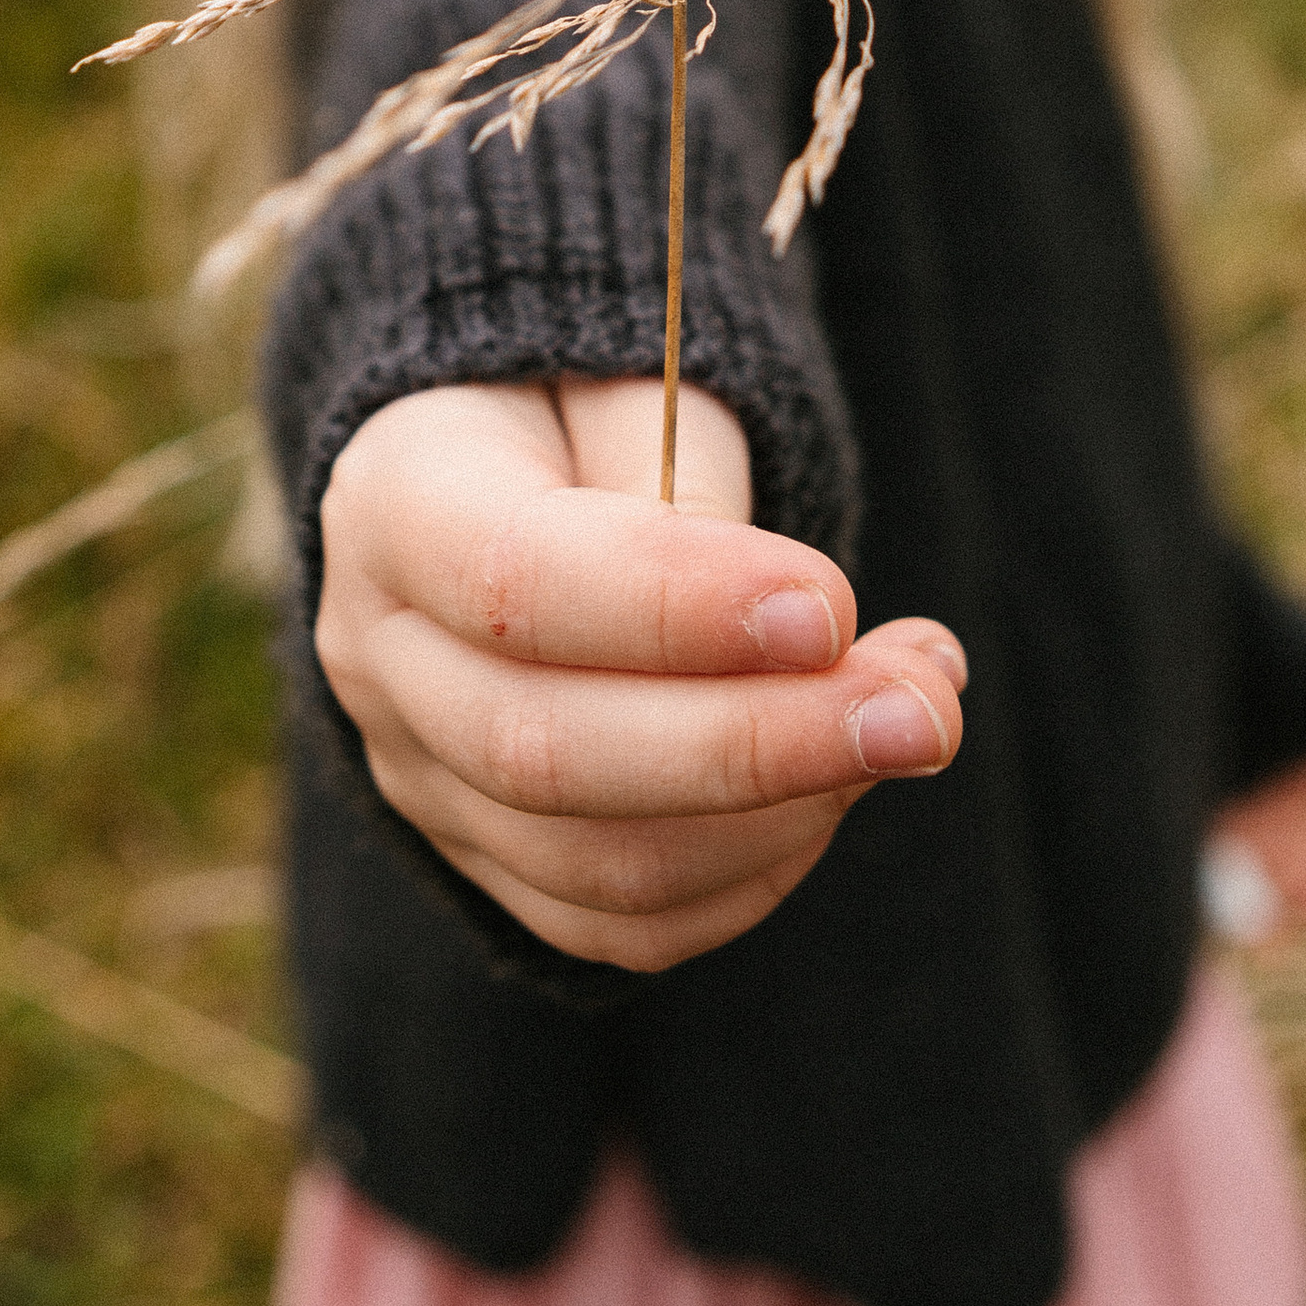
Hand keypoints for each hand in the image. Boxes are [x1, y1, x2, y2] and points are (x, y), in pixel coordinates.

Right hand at [316, 375, 965, 972]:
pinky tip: (845, 777)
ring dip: (788, 814)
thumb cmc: (586, 406)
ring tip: (917, 709)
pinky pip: (629, 924)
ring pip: (599, 866)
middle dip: (762, 744)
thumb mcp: (628, 382)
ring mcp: (424, 781)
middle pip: (548, 753)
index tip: (832, 605)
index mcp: (394, 506)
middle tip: (925, 707)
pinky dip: (762, 870)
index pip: (515, 583)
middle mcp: (380, 661)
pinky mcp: (492, 860)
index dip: (677, 608)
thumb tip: (795, 633)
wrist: (508, 469)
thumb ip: (689, 478)